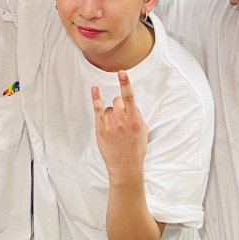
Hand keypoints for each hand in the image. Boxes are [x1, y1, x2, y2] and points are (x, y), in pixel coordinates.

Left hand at [91, 72, 147, 186]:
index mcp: (134, 120)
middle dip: (121, 106)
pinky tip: (95, 89)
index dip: (125, 84)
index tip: (122, 73)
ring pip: (110, 107)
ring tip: (117, 127)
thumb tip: (130, 105)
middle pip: (119, 101)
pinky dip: (96, 97)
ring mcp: (109, 124)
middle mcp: (121, 120)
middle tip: (123, 119)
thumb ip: (137, 115)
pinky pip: (97, 108)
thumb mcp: (143, 131)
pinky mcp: (100, 127)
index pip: (129, 98)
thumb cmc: (136, 149)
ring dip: (113, 112)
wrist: (125, 165)